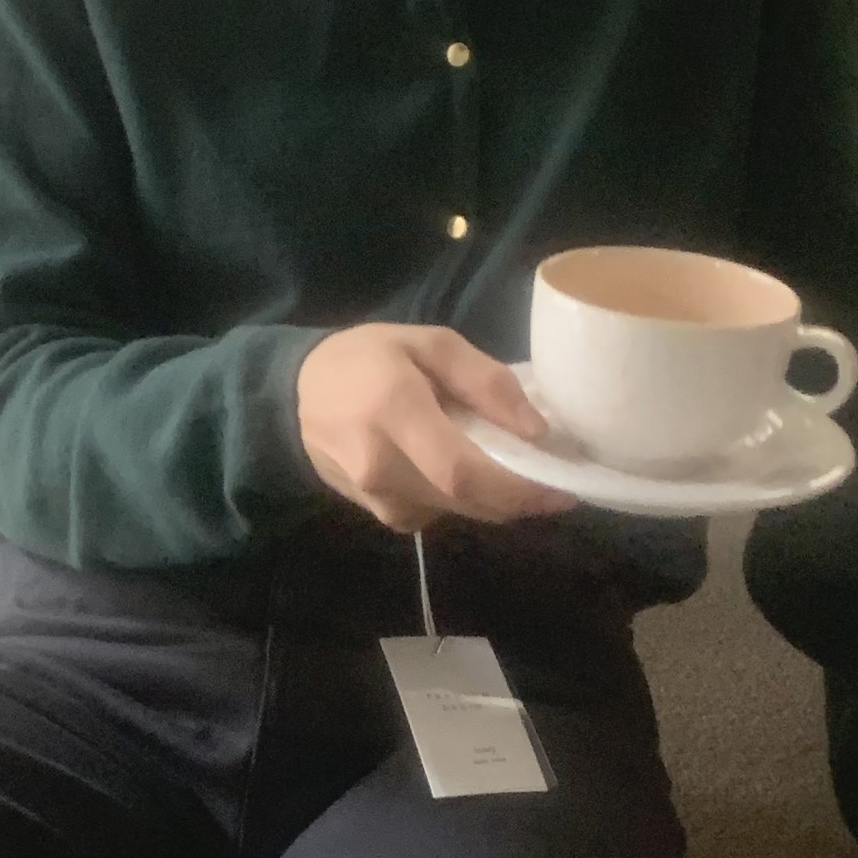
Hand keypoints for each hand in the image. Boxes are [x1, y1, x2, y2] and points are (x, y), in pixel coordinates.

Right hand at [296, 323, 577, 532]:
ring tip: (516, 473)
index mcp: (395, 412)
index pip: (464, 471)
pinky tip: (463, 473)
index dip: (518, 489)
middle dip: (519, 498)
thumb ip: (485, 381)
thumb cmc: (366, 359)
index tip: (563, 489)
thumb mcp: (429, 343)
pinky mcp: (377, 513)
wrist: (294, 395)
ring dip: (494, 500)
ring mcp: (376, 497)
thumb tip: (535, 430)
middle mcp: (382, 465)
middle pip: (466, 500)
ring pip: (456, 512)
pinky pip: (437, 514)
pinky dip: (462, 499)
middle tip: (554, 484)